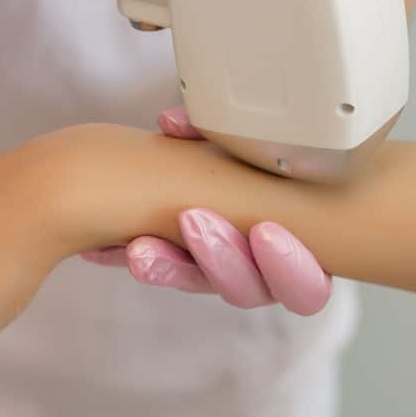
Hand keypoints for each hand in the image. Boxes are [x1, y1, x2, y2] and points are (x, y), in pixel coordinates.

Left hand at [80, 109, 332, 314]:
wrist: (206, 161)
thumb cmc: (265, 154)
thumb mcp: (253, 143)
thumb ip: (228, 138)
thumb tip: (175, 124)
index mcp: (304, 253)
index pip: (307, 287)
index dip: (290, 266)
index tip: (264, 230)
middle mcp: (264, 275)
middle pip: (251, 292)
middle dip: (221, 258)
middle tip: (193, 221)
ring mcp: (223, 275)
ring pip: (202, 286)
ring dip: (173, 266)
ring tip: (141, 247)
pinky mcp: (183, 268)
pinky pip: (164, 271)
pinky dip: (141, 256)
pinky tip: (108, 248)